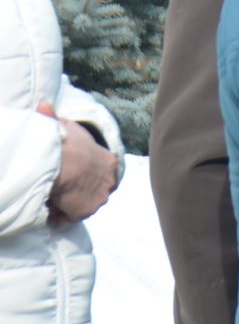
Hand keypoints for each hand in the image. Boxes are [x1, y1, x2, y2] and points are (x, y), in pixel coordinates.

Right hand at [36, 102, 115, 225]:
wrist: (66, 161)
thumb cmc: (66, 141)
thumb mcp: (64, 126)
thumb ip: (55, 119)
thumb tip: (43, 104)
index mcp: (110, 163)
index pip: (103, 171)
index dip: (86, 173)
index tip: (73, 173)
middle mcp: (109, 182)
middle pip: (94, 189)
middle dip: (79, 190)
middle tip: (61, 186)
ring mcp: (98, 199)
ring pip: (82, 204)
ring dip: (68, 202)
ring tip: (52, 196)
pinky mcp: (84, 212)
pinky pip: (68, 218)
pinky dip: (58, 216)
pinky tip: (48, 208)